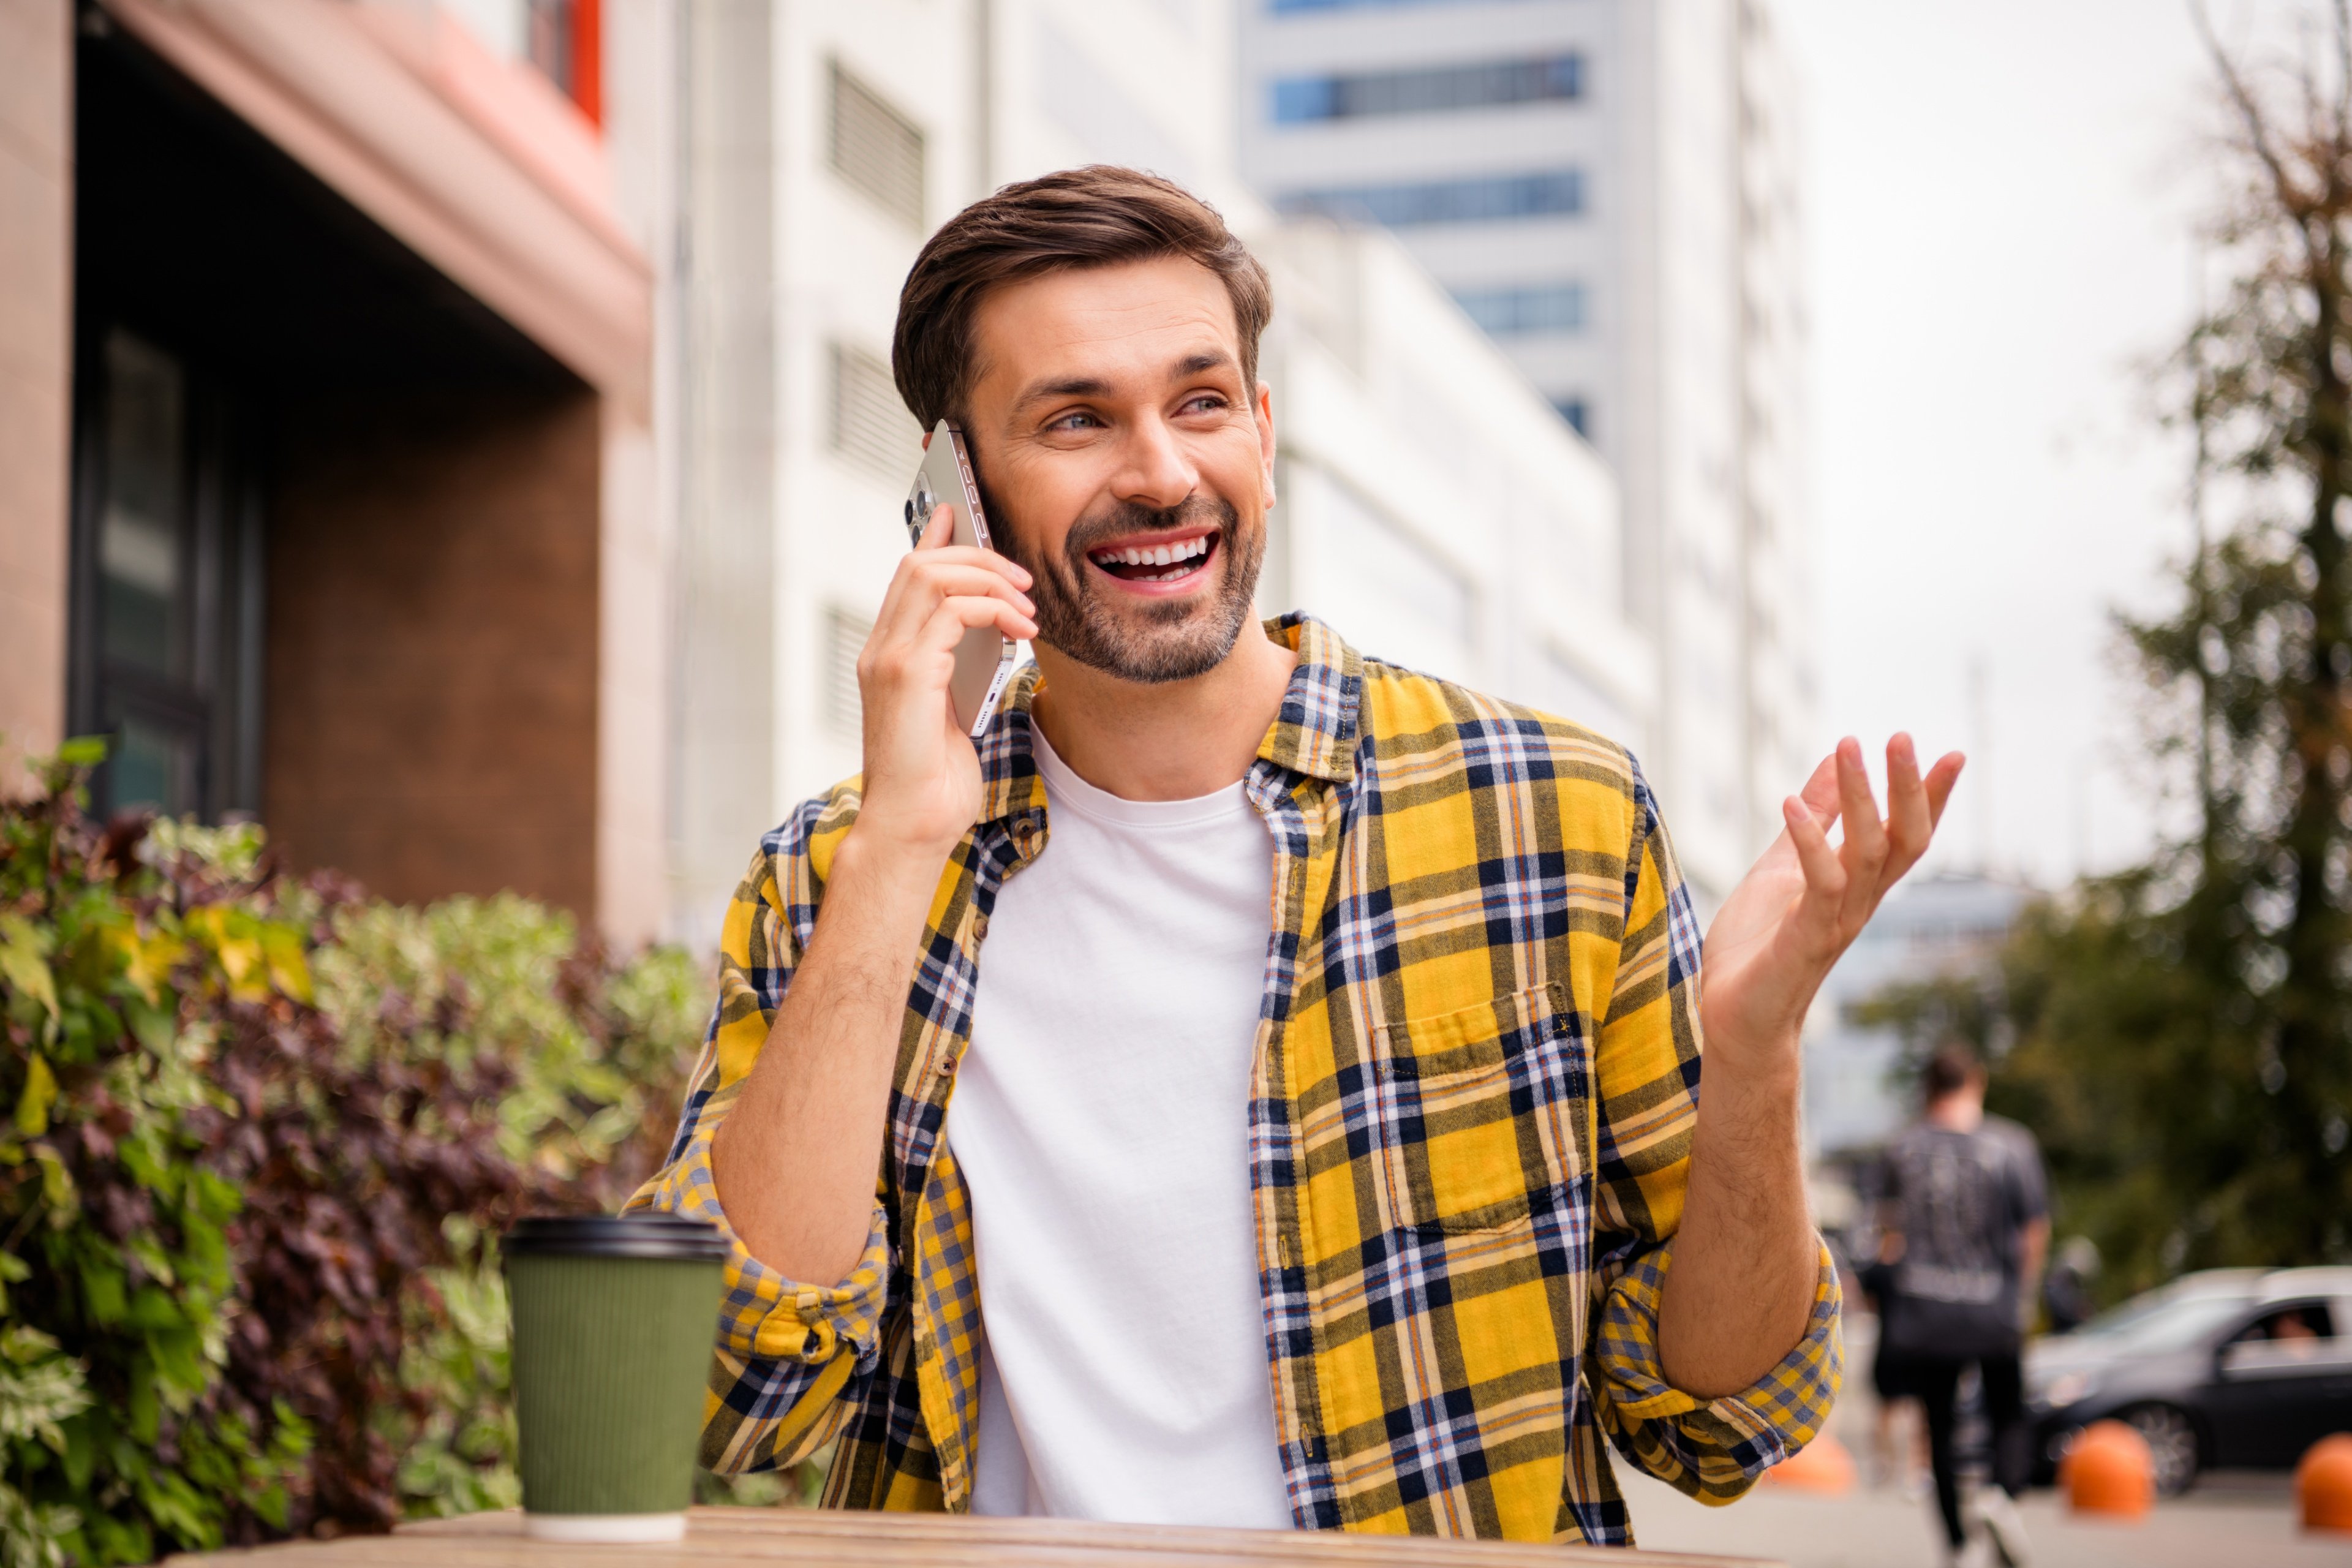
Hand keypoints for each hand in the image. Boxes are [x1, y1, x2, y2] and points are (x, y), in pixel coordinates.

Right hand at [851, 504, 1037, 863]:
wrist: (913, 827)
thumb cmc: (935, 782)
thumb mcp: (954, 710)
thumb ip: (961, 668)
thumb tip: (994, 631)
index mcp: (888, 655)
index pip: (907, 577)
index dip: (936, 539)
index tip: (965, 518)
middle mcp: (880, 649)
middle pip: (919, 564)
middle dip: (978, 557)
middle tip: (1022, 580)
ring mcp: (887, 659)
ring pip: (931, 577)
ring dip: (988, 579)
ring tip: (1025, 606)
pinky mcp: (905, 675)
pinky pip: (949, 611)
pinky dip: (991, 609)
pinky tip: (1019, 630)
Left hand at [1699, 735, 1963, 1066]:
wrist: (1734, 1018)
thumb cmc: (1758, 947)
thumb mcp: (1782, 865)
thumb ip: (1812, 820)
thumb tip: (1830, 763)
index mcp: (1858, 886)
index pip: (1906, 835)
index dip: (1931, 797)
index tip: (1954, 753)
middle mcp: (1859, 903)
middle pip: (1903, 841)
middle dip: (1908, 788)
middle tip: (1902, 736)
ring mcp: (1836, 921)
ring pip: (1867, 854)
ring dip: (1860, 799)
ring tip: (1848, 745)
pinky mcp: (1805, 938)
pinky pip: (1820, 885)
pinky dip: (1810, 842)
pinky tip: (1790, 804)